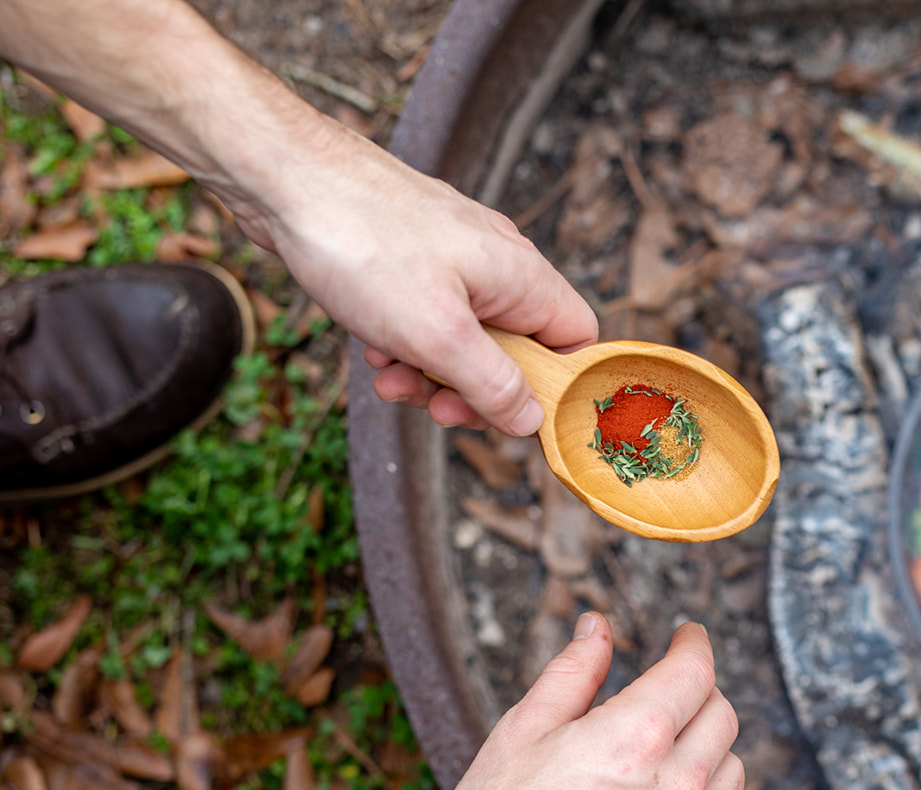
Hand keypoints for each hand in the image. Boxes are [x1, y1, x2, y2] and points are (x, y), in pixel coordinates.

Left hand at [232, 121, 597, 436]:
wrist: (283, 176)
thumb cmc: (362, 243)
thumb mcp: (437, 335)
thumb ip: (493, 385)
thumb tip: (531, 419)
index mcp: (521, 276)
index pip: (575, 340)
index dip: (552, 386)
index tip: (509, 415)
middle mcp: (496, 263)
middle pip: (516, 349)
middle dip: (474, 388)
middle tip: (436, 409)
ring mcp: (453, 258)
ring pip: (465, 337)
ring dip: (430, 371)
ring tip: (387, 377)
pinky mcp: (411, 257)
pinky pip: (426, 316)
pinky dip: (404, 342)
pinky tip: (371, 346)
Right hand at [389, 612, 742, 789]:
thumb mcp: (522, 729)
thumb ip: (573, 671)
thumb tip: (598, 629)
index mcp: (634, 740)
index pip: (696, 672)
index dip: (693, 644)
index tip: (686, 636)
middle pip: (722, 717)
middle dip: (699, 691)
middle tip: (669, 688)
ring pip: (730, 772)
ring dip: (708, 747)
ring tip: (667, 745)